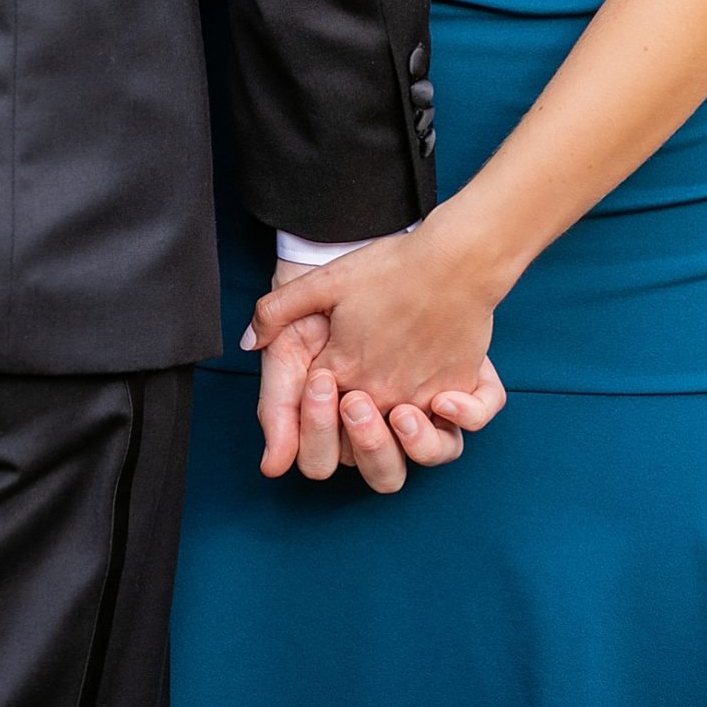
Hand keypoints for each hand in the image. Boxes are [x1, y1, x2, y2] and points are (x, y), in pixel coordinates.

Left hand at [246, 222, 504, 448]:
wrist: (455, 258)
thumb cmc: (392, 267)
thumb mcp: (324, 280)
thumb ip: (277, 311)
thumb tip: (249, 342)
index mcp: (346, 370)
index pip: (318, 414)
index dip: (312, 409)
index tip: (320, 380)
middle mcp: (384, 393)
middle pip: (359, 442)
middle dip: (347, 432)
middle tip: (352, 401)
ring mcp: (422, 396)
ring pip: (407, 448)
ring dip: (396, 439)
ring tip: (398, 414)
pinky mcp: (457, 390)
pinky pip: (456, 429)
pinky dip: (451, 424)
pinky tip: (442, 406)